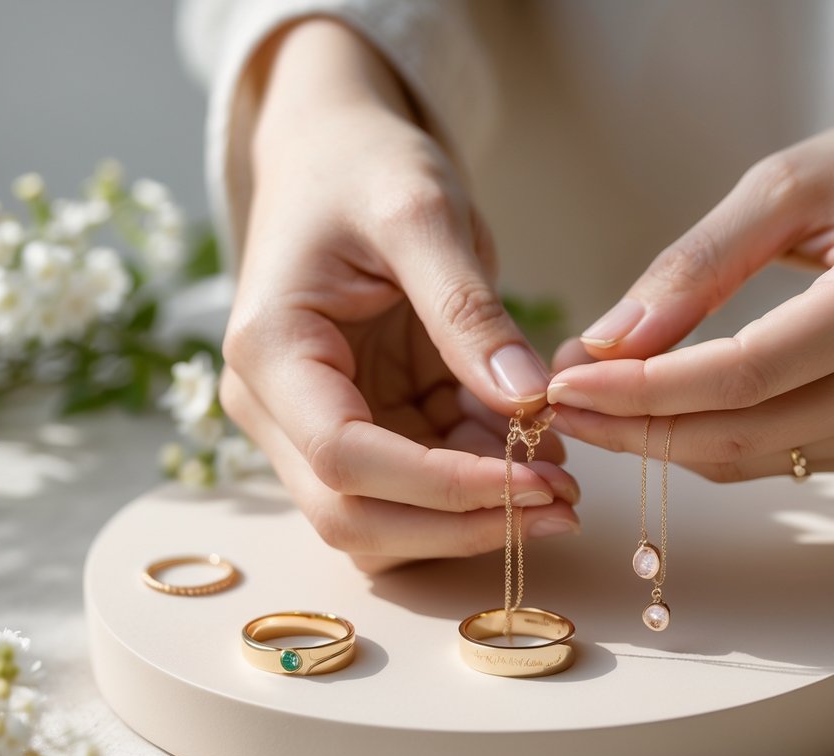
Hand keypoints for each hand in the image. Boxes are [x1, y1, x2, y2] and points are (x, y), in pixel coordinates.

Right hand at [221, 20, 577, 571]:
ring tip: (562, 483)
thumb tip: (528, 403)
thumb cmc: (364, 167)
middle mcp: (275, 405)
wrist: (334, 153)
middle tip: (561, 507)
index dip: (441, 486)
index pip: (343, 456)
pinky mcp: (361, 420)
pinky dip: (478, 481)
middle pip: (352, 515)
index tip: (535, 480)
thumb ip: (468, 311)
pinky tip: (537, 453)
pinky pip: (417, 481)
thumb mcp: (421, 213)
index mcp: (271, 350)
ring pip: (384, 518)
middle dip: (459, 525)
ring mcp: (312, 421)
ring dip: (472, 517)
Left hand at [547, 90, 833, 479]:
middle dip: (633, 427)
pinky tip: (668, 408)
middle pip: (739, 435)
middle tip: (556, 401)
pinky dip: (715, 440)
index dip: (642, 391)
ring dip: (664, 440)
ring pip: (753, 460)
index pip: (741, 375)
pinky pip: (782, 458)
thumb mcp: (795, 181)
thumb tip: (610, 340)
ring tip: (594, 398)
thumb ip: (699, 264)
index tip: (562, 382)